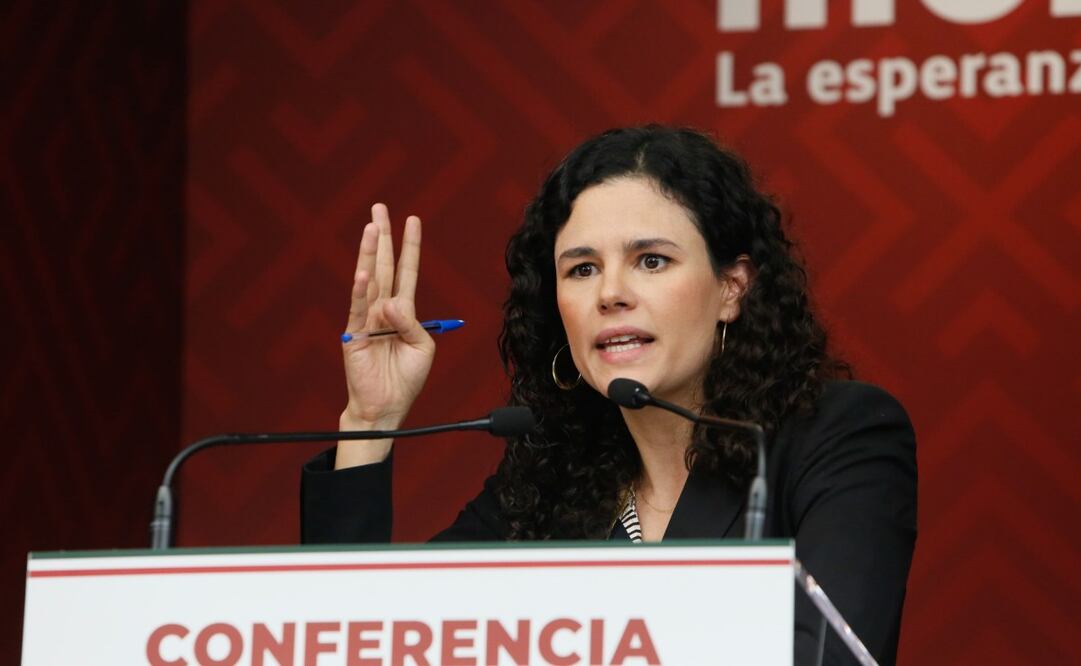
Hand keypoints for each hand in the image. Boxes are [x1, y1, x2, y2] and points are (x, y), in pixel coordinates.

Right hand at [336, 204, 433, 467]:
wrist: (386, 408)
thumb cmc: (405, 379)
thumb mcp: (423, 348)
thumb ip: (412, 323)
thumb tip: (390, 303)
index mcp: (404, 311)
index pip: (406, 271)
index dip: (409, 247)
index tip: (412, 220)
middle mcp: (383, 309)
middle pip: (383, 266)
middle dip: (382, 237)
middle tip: (380, 207)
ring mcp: (367, 319)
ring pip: (368, 279)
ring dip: (368, 253)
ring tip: (370, 227)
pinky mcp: (354, 334)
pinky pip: (357, 308)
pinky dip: (359, 291)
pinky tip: (361, 272)